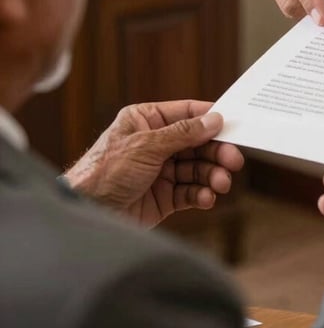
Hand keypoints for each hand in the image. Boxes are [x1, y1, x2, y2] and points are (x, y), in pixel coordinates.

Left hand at [64, 101, 244, 227]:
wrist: (86, 214)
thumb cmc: (104, 172)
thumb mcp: (146, 145)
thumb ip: (183, 133)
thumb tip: (213, 120)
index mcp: (146, 121)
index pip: (187, 114)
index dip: (211, 119)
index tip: (234, 125)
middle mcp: (156, 144)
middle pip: (197, 143)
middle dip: (216, 152)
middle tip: (234, 161)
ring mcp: (160, 171)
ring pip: (197, 169)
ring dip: (212, 175)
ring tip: (221, 183)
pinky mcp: (163, 196)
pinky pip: (190, 191)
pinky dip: (201, 194)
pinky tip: (207, 197)